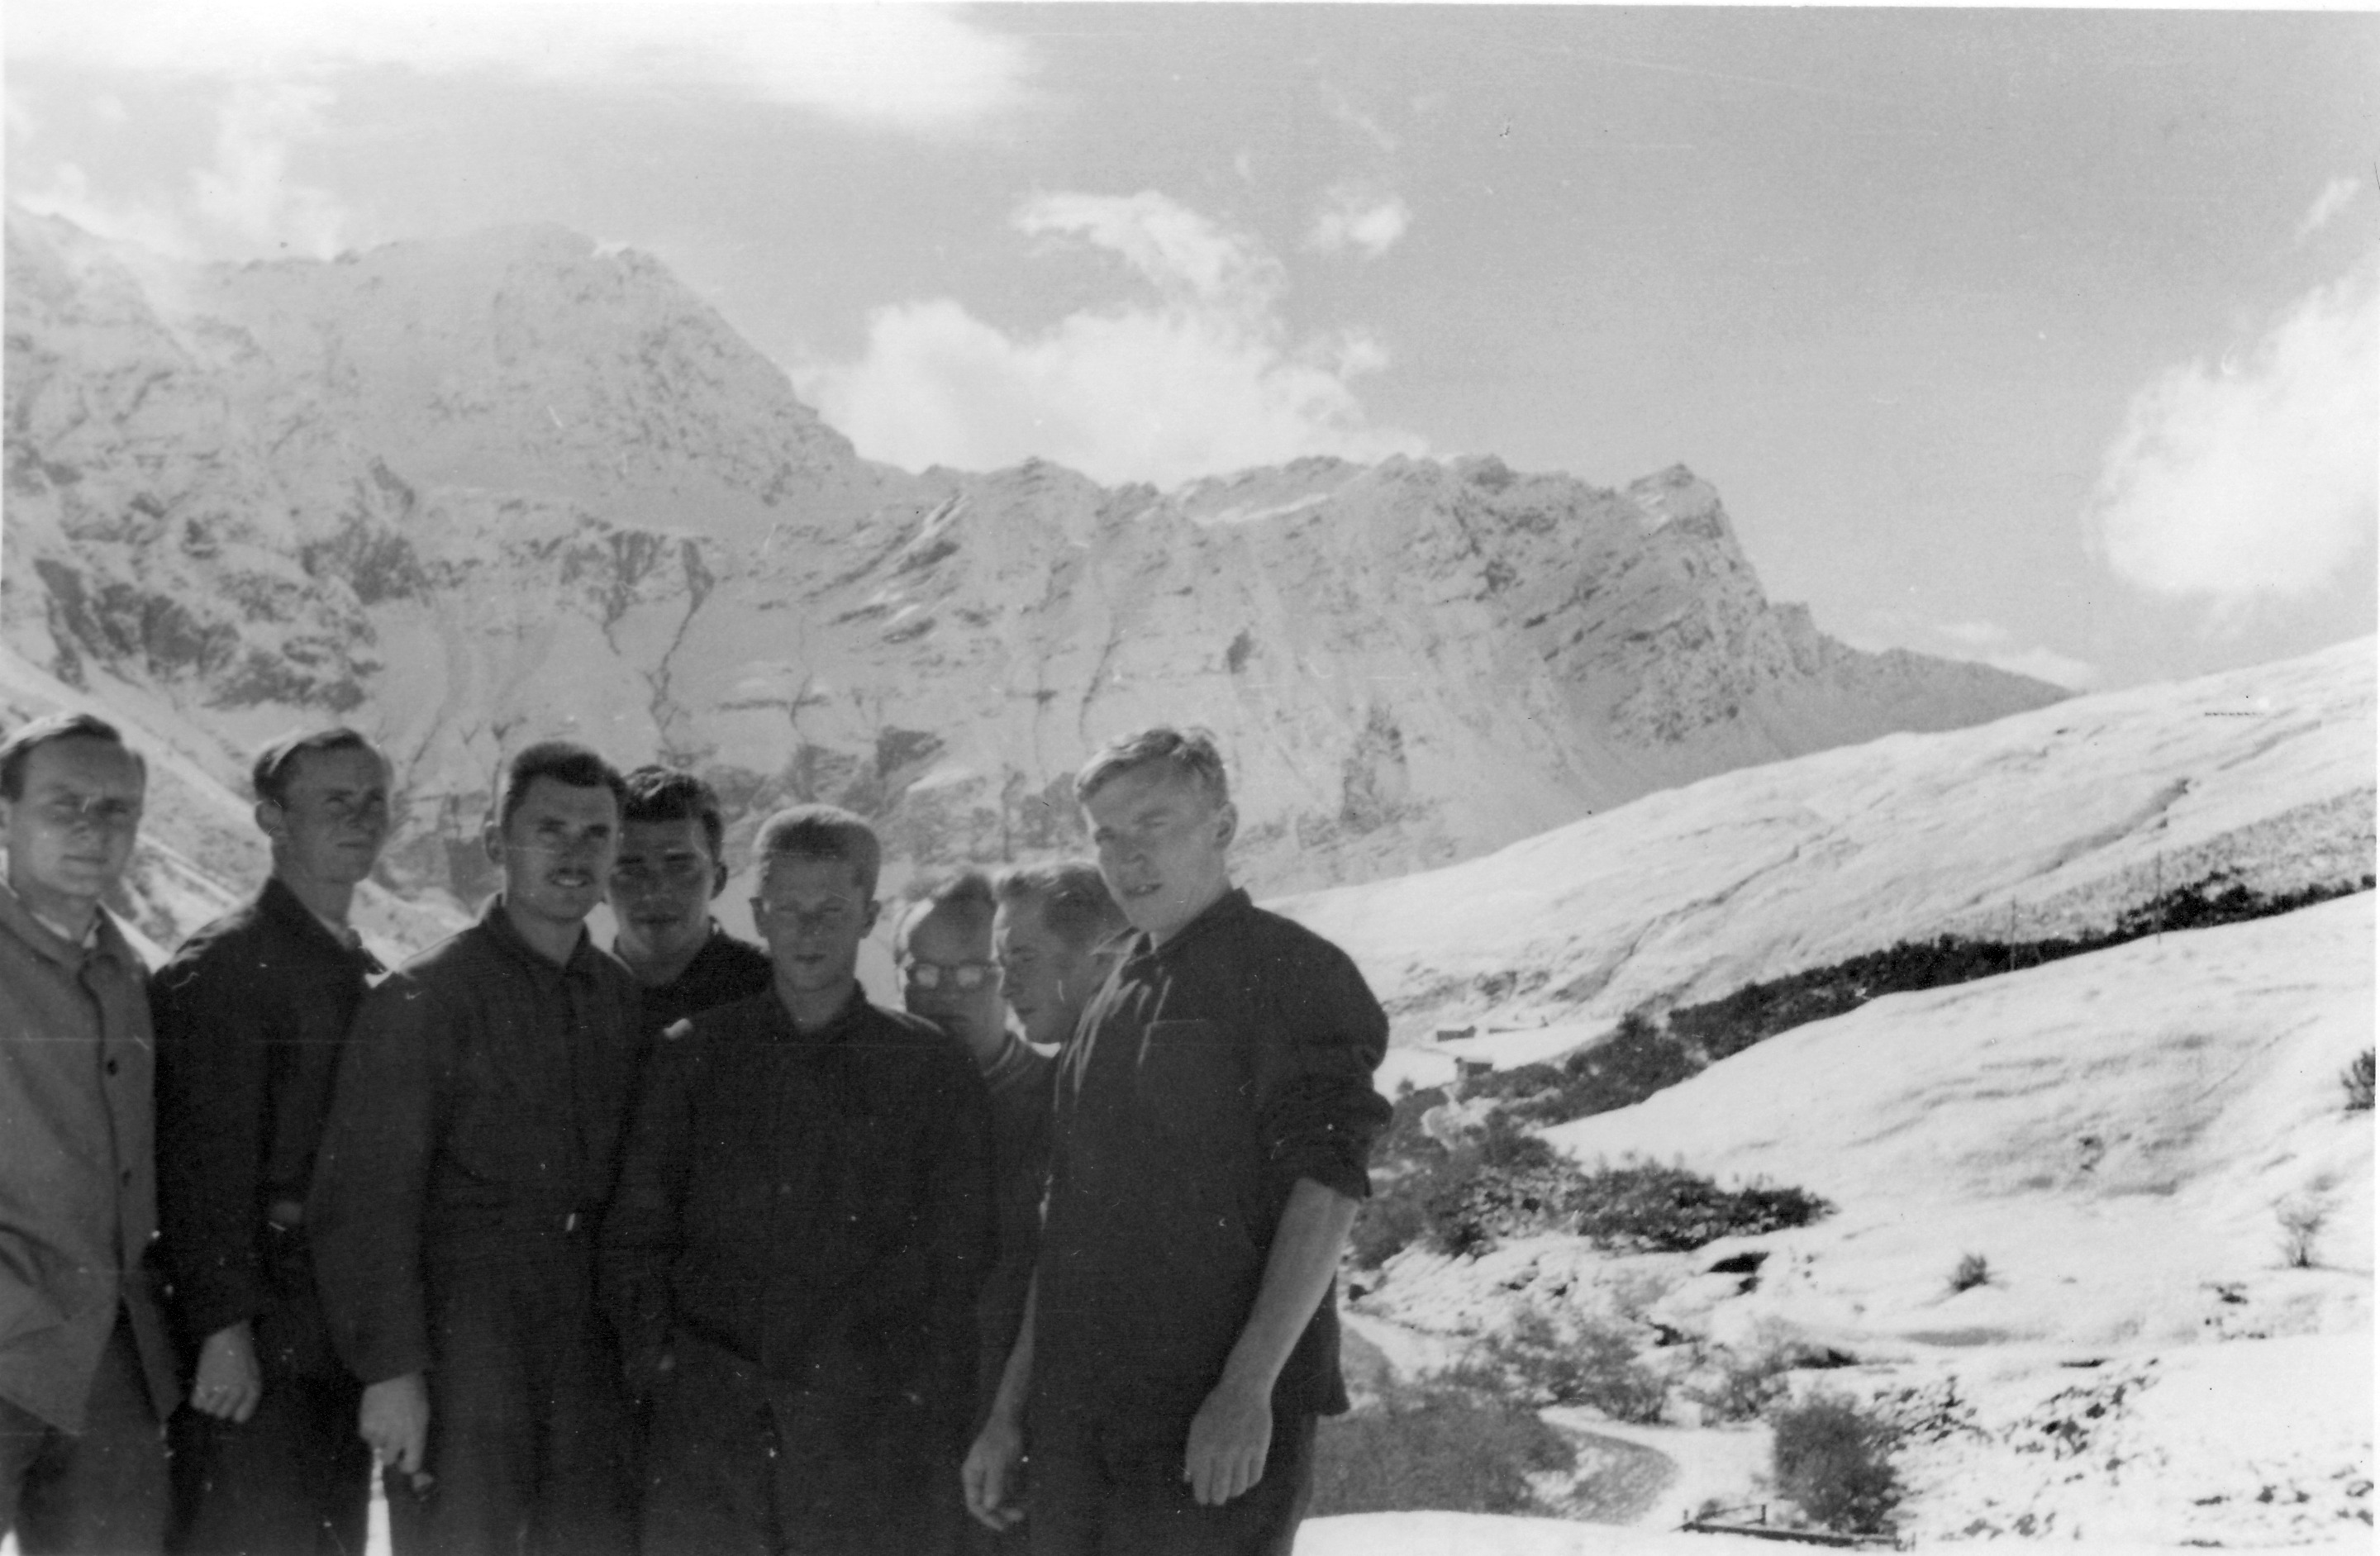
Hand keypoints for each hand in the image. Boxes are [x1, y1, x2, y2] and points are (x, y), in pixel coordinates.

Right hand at [191, 1322, 261, 1422]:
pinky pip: (196, 1403)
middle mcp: (238, 1392)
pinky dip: (197, 1397)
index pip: (242, 1417)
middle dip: (218, 1405)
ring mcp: (221, 1389)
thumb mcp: (252, 1371)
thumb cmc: (241, 1349)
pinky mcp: (204, 1384)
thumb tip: (237, 1411)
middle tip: (218, 1390)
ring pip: (208, 1410)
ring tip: (211, 1384)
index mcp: (253, 1388)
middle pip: (222, 1415)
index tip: (230, 1405)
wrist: (228, 1333)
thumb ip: (247, 1391)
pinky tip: (202, 1385)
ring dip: (207, 1400)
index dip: (234, 1412)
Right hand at [359, 1372, 430, 1482]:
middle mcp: (397, 1438)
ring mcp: (379, 1433)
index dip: (407, 1465)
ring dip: (380, 1438)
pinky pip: (366, 1436)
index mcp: (416, 1435)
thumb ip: (417, 1434)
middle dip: (390, 1452)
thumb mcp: (423, 1413)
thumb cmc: (414, 1390)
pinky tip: (375, 1415)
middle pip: (389, 1460)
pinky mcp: (365, 1426)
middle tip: (392, 1438)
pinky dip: (370, 1429)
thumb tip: (411, 1450)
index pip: (411, 1465)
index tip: (405, 1459)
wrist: (392, 1372)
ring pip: (376, 1447)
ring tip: (384, 1420)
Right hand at [961, 1412, 1026, 1530]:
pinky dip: (1017, 1495)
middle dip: (1002, 1511)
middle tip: (1019, 1517)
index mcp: (972, 1475)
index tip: (1002, 1526)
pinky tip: (1027, 1499)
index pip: (975, 1503)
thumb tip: (990, 1506)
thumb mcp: (998, 1460)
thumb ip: (994, 1483)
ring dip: (1011, 1504)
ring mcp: (993, 1474)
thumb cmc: (1002, 1437)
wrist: (1012, 1417)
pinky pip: (1009, 1488)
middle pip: (988, 1502)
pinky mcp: (1004, 1470)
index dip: (987, 1517)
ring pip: (1000, 1497)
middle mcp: (980, 1477)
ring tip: (1025, 1510)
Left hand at [1182, 1379, 1270, 1506]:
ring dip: (1233, 1491)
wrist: (1243, 1389)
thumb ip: (1192, 1455)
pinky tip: (1244, 1476)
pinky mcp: (1259, 1449)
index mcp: (1201, 1448)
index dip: (1202, 1497)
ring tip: (1231, 1487)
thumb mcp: (1197, 1427)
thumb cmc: (1215, 1407)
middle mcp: (1221, 1453)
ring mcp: (1242, 1452)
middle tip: (1218, 1496)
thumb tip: (1188, 1480)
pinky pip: (1254, 1478)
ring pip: (1238, 1488)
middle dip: (1217, 1498)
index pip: (1201, 1486)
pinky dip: (1248, 1482)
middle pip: (1220, 1492)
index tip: (1204, 1498)